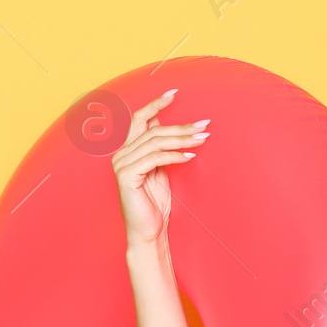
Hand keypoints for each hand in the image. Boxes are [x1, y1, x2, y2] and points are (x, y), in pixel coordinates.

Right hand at [110, 89, 211, 246]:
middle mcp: (122, 154)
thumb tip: (172, 128)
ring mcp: (122, 164)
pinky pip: (154, 158)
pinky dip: (174, 155)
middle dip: (181, 125)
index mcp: (128, 150)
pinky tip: (190, 156)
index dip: (156, 104)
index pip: (140, 118)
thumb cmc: (155, 205)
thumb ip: (162, 150)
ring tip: (202, 138)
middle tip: (204, 124)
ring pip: (155, 141)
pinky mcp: (127, 176)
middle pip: (153, 129)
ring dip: (182, 138)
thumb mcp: (161, 171)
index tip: (174, 94)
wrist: (147, 233)